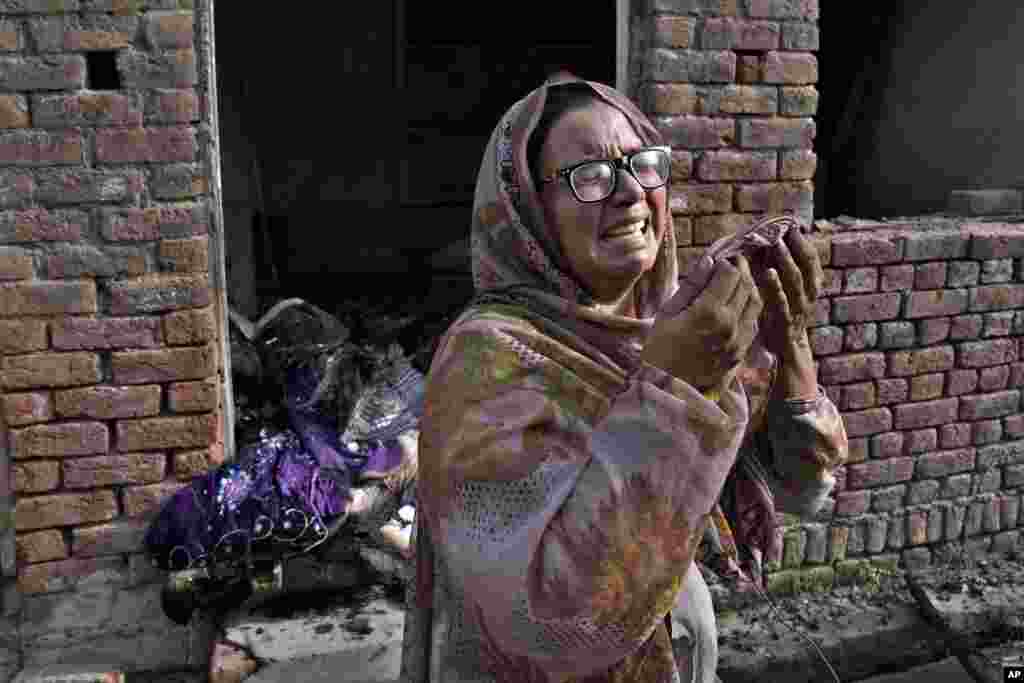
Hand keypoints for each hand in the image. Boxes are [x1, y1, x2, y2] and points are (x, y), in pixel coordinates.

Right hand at [643, 255, 762, 393]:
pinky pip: (753, 323)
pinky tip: (737, 307)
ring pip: (755, 303)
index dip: (726, 262)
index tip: (719, 260)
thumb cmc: (659, 349)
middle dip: (740, 270)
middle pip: (746, 285)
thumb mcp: (668, 314)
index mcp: (709, 312)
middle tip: (730, 265)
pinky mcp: (741, 353)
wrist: (667, 389)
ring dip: (748, 288)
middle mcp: (730, 325)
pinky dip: (749, 309)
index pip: (730, 274)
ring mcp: (738, 341)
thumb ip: (692, 286)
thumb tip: (708, 261)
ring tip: (735, 284)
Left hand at [750, 226, 822, 360]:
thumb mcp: (787, 291)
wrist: (787, 352)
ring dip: (786, 260)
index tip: (790, 224)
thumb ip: (783, 270)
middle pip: (807, 265)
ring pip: (796, 281)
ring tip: (776, 244)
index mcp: (811, 286)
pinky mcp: (785, 324)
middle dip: (796, 245)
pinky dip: (776, 286)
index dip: (802, 241)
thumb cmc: (782, 315)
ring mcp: (799, 310)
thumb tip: (772, 241)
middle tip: (783, 229)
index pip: (811, 259)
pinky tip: (768, 273)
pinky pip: (782, 303)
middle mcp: (809, 296)